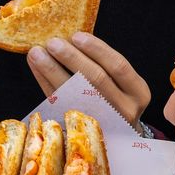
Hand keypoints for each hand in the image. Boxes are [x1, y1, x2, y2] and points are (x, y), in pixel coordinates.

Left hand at [26, 31, 150, 132]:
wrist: (116, 139)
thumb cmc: (116, 102)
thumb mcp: (123, 86)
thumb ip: (104, 66)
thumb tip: (70, 37)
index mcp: (138, 93)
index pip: (118, 65)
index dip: (97, 49)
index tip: (76, 35)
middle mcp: (124, 110)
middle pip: (95, 79)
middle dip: (71, 58)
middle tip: (53, 42)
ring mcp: (102, 122)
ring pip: (73, 93)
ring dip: (52, 70)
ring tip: (36, 53)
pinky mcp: (81, 130)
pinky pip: (59, 104)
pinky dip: (45, 83)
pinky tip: (37, 68)